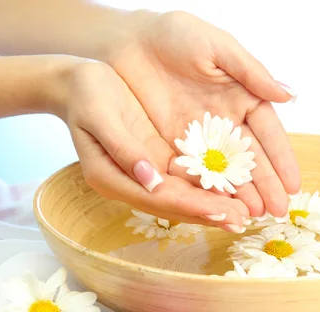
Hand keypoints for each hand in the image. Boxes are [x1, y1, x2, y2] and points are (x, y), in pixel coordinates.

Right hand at [53, 59, 249, 230]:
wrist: (77, 84)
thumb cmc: (85, 94)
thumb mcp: (99, 115)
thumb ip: (123, 149)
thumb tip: (150, 180)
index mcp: (110, 177)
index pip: (158, 197)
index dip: (191, 205)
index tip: (221, 213)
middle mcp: (129, 182)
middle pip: (173, 204)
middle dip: (208, 213)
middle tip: (242, 221)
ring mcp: (144, 174)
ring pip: (182, 196)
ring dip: (211, 206)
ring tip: (242, 214)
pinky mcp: (155, 160)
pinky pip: (183, 178)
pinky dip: (206, 186)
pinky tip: (230, 190)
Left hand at [105, 11, 301, 217]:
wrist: (130, 41)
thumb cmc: (176, 35)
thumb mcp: (217, 47)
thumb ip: (250, 72)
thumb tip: (289, 95)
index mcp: (243, 98)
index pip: (268, 134)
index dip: (281, 159)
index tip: (294, 185)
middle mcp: (225, 122)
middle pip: (249, 159)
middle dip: (265, 185)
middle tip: (278, 212)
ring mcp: (200, 137)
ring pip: (224, 171)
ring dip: (239, 194)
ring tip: (253, 216)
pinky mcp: (174, 146)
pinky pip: (192, 171)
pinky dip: (205, 189)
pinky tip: (218, 206)